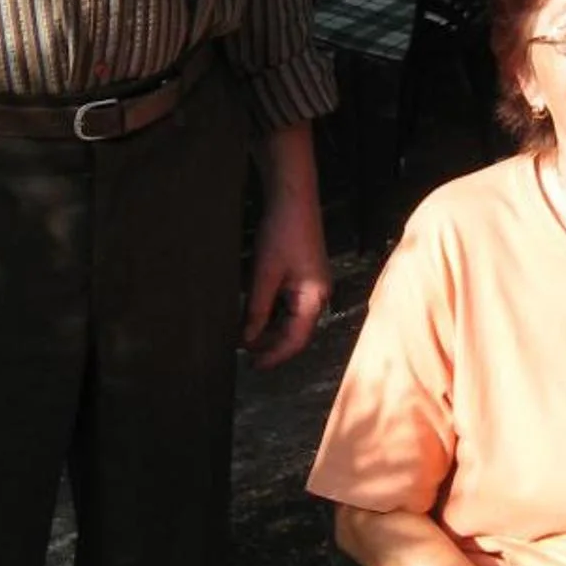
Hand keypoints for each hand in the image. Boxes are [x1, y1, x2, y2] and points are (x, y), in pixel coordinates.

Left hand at [241, 124, 330, 367]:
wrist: (292, 198)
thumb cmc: (282, 232)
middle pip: (297, 332)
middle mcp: (319, 295)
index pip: (296, 339)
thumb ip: (256, 310)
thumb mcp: (264, 275)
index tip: (255, 366)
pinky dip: (274, 316)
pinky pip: (291, 306)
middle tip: (246, 356)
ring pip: (293, 320)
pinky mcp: (305, 277)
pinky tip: (256, 318)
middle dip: (272, 345)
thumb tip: (247, 339)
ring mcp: (313, 286)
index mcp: (314, 297)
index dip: (275, 356)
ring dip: (272, 331)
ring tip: (247, 340)